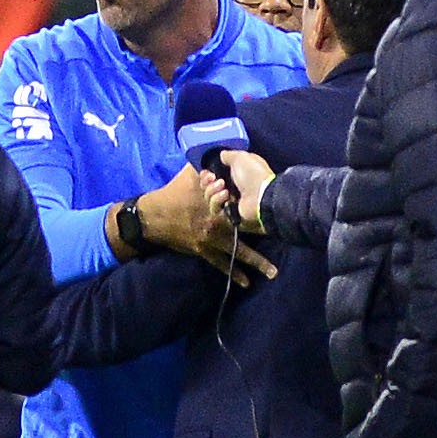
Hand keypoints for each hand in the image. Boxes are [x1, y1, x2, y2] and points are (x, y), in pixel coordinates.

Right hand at [137, 164, 276, 285]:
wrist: (154, 217)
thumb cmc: (172, 194)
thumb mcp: (188, 175)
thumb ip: (206, 167)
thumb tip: (219, 155)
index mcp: (217, 203)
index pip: (242, 205)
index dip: (250, 203)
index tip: (260, 199)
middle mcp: (217, 223)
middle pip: (245, 229)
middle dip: (262, 233)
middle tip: (282, 238)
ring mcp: (212, 240)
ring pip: (238, 252)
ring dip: (256, 262)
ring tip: (272, 272)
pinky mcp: (204, 251)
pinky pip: (221, 264)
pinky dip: (233, 274)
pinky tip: (247, 282)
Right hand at [214, 149, 275, 231]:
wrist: (261, 195)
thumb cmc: (253, 174)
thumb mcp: (240, 157)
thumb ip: (228, 155)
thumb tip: (221, 155)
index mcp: (236, 174)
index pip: (214, 175)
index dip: (207, 174)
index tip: (207, 172)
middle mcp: (232, 188)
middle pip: (208, 187)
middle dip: (207, 182)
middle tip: (212, 178)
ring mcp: (230, 201)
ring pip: (209, 197)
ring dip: (212, 190)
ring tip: (222, 186)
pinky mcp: (228, 213)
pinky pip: (214, 208)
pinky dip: (217, 200)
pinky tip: (226, 196)